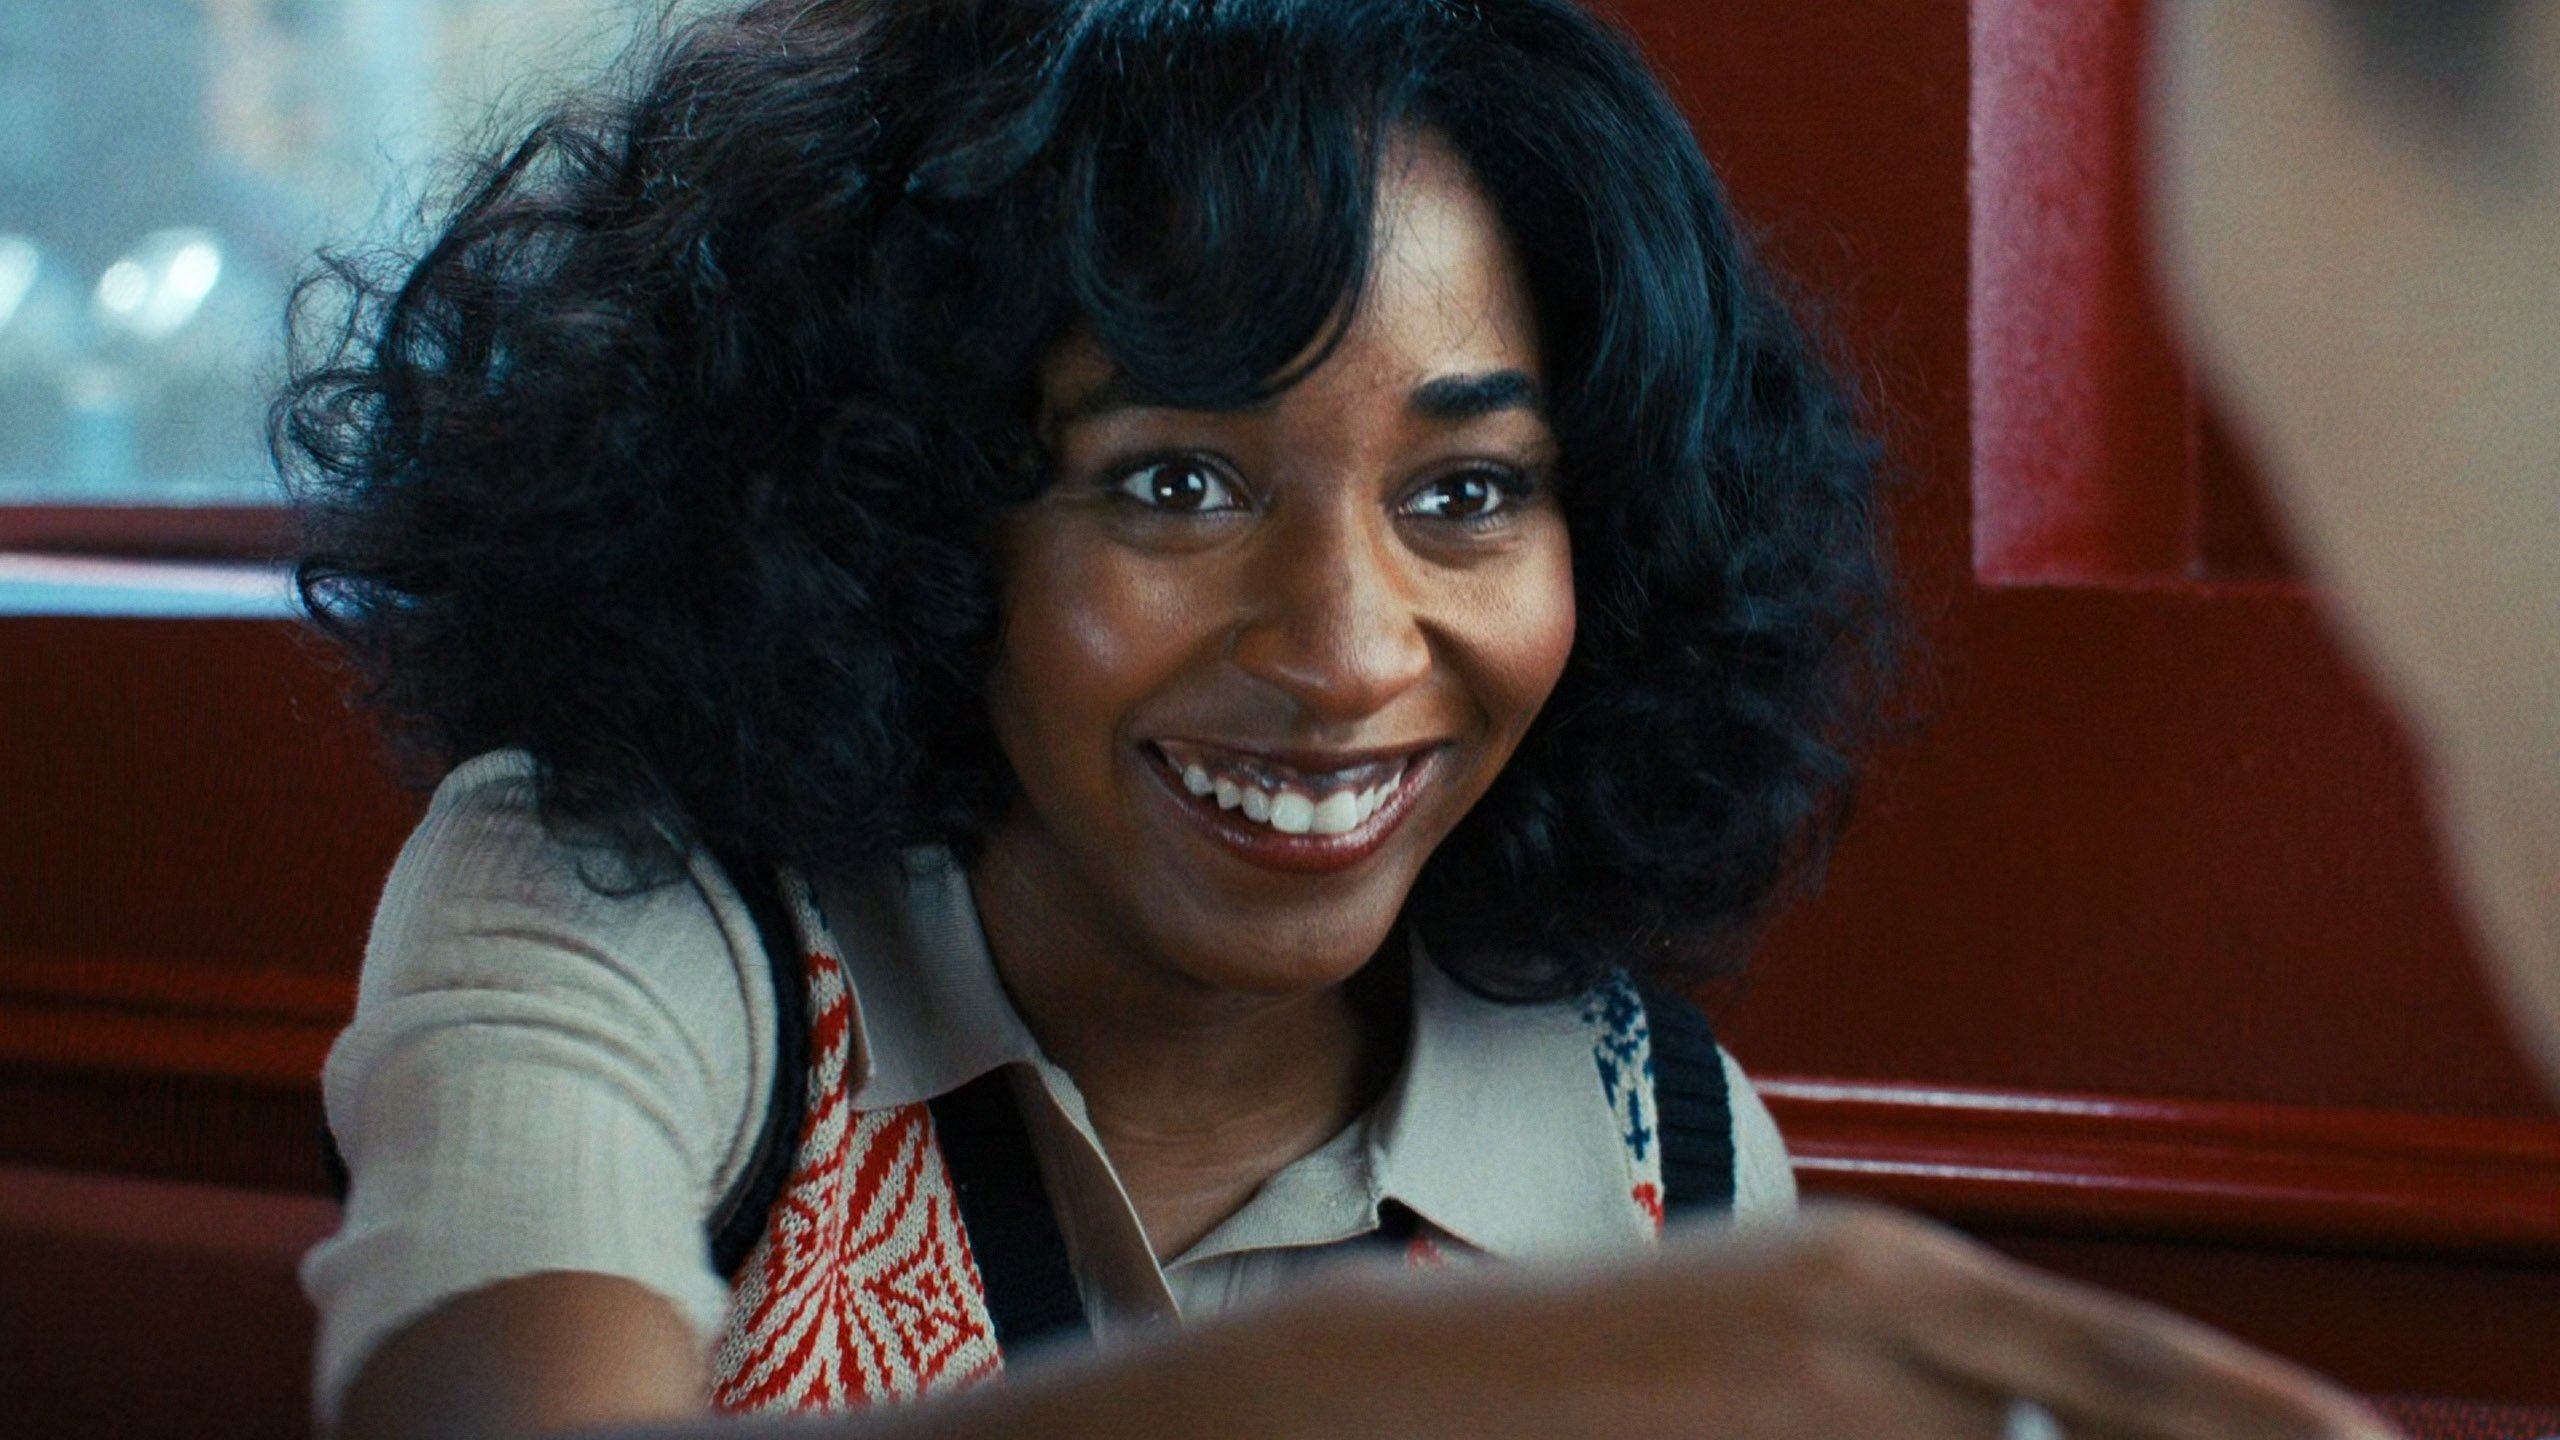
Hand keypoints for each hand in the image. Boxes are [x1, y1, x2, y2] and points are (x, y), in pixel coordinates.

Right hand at [951, 1204, 2396, 1439]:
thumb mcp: (1768, 1325)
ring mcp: (1820, 1410)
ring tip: (1966, 1436)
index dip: (2262, 1420)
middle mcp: (1874, 1327)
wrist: (1388, 1387)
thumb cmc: (1578, 1366)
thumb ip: (1912, 1371)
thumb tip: (2037, 1416)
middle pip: (2095, 1427)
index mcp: (1882, 1267)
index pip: (2134, 1364)